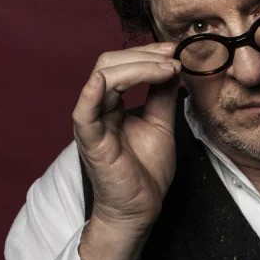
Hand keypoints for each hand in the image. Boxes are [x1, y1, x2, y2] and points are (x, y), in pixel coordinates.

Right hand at [72, 42, 180, 259]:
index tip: (175, 51)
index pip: (122, 63)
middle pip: (110, 63)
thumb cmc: (146, 170)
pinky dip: (92, 93)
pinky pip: (84, 112)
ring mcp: (92, 123)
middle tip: (173, 56)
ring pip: (103, 77)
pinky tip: (104, 80)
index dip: (148, 52)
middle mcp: (98, 108)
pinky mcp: (91, 141)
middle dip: (144, 54)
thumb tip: (173, 66)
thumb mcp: (161, 123)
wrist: (141, 208)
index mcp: (112, 103)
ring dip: (138, 67)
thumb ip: (162, 95)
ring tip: (167, 70)